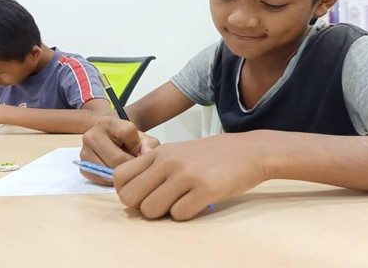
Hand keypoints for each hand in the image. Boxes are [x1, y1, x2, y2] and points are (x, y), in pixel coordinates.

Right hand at [79, 116, 159, 185]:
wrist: (112, 142)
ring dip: (120, 174)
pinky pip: (100, 179)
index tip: (140, 150)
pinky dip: (111, 179)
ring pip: (108, 171)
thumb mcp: (142, 138)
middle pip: (116, 159)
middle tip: (135, 166)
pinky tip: (116, 171)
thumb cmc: (128, 141)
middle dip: (130, 165)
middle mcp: (91, 135)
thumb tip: (147, 154)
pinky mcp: (83, 166)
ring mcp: (84, 151)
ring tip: (125, 167)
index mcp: (108, 122)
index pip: (127, 134)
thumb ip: (149, 145)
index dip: (138, 147)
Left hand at [113, 133, 267, 220]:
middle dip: (142, 207)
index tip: (143, 195)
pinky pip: (178, 215)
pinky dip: (185, 214)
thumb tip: (130, 192)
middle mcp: (168, 162)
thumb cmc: (210, 156)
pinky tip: (196, 202)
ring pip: (150, 210)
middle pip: (130, 197)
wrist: (248, 151)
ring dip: (163, 213)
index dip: (127, 192)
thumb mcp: (177, 152)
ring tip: (179, 203)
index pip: (119, 177)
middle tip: (161, 203)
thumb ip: (153, 167)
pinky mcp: (205, 189)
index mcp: (158, 153)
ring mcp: (186, 175)